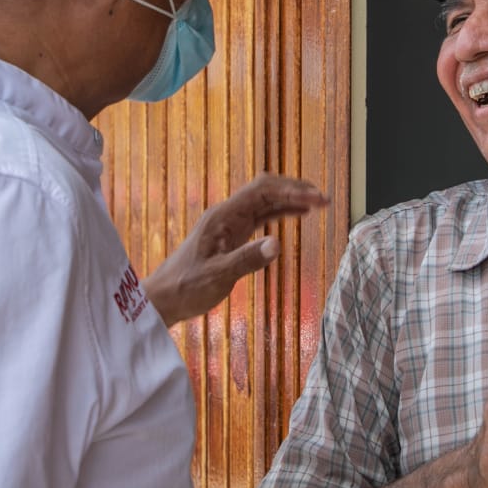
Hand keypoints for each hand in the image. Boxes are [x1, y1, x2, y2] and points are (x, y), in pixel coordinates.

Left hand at [146, 173, 327, 325]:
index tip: (315, 200)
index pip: (261, 191)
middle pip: (266, 190)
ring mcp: (229, 223)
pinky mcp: (232, 235)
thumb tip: (276, 244)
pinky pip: (261, 216)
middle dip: (295, 190)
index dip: (290, 191)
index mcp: (222, 216)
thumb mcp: (218, 277)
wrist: (164, 298)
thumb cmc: (187, 288)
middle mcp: (227, 214)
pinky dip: (281, 212)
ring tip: (318, 204)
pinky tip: (298, 214)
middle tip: (323, 199)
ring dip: (291, 200)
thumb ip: (246, 260)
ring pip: (265, 201)